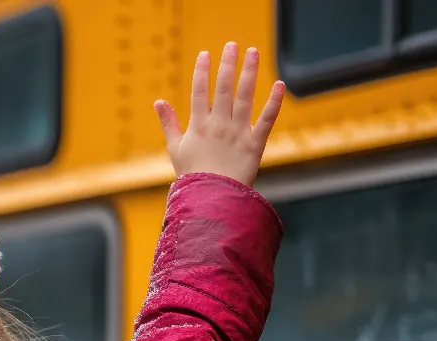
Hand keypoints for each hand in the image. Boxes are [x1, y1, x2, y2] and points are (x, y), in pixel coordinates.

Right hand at [154, 43, 284, 185]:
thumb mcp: (175, 148)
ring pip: (245, 97)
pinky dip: (274, 102)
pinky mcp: (255, 144)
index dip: (202, 71)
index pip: (199, 92)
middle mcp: (219, 125)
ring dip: (249, 73)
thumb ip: (169, 123)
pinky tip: (278, 84)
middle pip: (224, 88)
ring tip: (252, 52)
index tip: (205, 54)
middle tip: (231, 45)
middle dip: (227, 64)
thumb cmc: (192, 175)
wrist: (213, 198)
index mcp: (199, 126)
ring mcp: (238, 133)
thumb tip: (158, 102)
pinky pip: (266, 120)